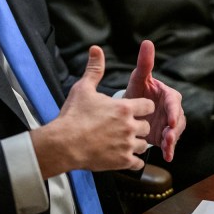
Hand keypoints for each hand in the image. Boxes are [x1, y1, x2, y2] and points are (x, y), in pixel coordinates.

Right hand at [32, 46, 156, 175]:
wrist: (64, 144)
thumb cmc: (73, 116)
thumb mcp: (83, 88)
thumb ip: (94, 69)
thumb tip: (96, 49)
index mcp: (124, 107)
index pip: (148, 105)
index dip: (142, 107)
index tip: (134, 110)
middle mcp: (129, 126)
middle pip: (146, 126)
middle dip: (138, 126)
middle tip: (125, 128)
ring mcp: (127, 145)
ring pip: (144, 145)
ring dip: (136, 144)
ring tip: (123, 142)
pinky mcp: (122, 161)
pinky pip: (138, 163)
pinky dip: (133, 161)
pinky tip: (124, 157)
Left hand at [123, 40, 185, 161]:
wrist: (130, 110)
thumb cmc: (136, 91)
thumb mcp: (139, 78)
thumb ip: (145, 63)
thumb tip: (147, 42)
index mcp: (169, 95)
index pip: (174, 102)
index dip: (173, 111)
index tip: (169, 120)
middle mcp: (173, 110)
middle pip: (178, 120)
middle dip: (174, 130)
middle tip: (169, 137)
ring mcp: (170, 124)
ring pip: (175, 133)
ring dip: (172, 141)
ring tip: (166, 147)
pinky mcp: (165, 137)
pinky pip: (170, 144)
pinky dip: (169, 150)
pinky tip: (167, 157)